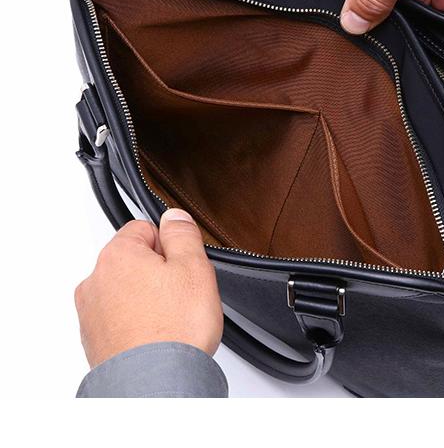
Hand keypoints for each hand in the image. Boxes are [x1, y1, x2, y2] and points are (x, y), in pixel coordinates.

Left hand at [75, 209, 222, 367]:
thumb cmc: (174, 330)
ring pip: (126, 290)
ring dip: (146, 297)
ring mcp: (92, 313)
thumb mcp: (194, 267)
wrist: (157, 385)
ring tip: (170, 318)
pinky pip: (119, 318)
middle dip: (157, 271)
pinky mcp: (94, 340)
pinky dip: (136, 322)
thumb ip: (183, 234)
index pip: (144, 228)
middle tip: (180, 293)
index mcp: (118, 255)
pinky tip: (156, 335)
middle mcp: (96, 280)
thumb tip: (174, 216)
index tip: (181, 264)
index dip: (169, 244)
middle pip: (134, 259)